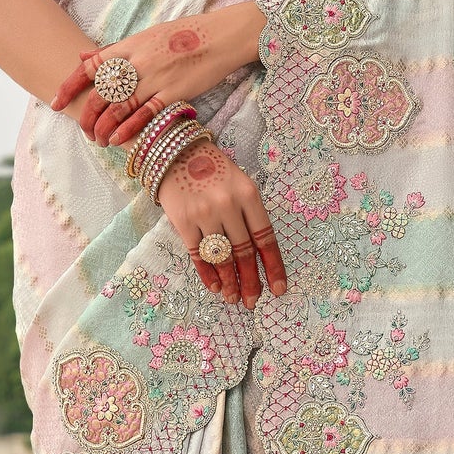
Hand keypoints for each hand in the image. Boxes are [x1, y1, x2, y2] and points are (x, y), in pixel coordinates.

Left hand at [53, 0, 264, 146]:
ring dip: (104, 126)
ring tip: (97, 139)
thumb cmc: (184, 35)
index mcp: (129, 45)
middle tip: (82, 130)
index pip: (91, 66)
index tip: (56, 102)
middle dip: (86, 114)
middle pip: (101, 91)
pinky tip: (117, 139)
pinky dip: (128, 128)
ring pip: (119, 106)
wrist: (220, 35)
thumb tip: (83, 57)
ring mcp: (155, 77)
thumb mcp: (146, 36)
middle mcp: (138, 61)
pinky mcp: (173, 92)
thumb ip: (114, 50)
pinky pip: (145, 114)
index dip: (70, 85)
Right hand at [157, 141, 287, 306]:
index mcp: (249, 195)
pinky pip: (199, 255)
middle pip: (244, 252)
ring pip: (221, 257)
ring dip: (229, 282)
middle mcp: (228, 205)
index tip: (278, 288)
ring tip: (234, 298)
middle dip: (250, 281)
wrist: (175, 153)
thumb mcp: (240, 184)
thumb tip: (257, 255)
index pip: (266, 238)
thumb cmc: (213, 171)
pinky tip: (215, 286)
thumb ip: (250, 214)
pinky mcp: (183, 221)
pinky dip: (208, 273)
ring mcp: (204, 214)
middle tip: (253, 301)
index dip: (273, 266)